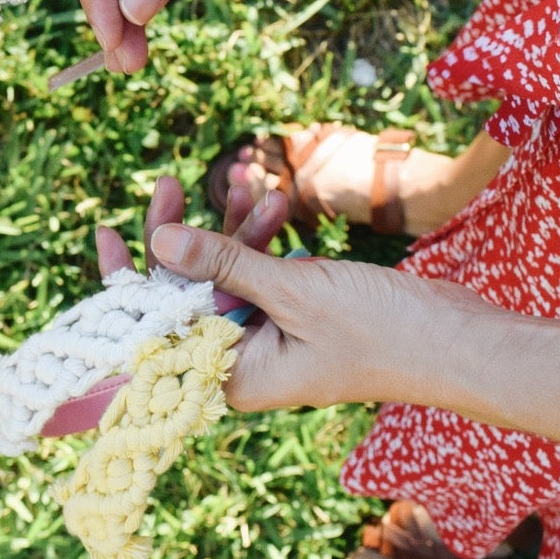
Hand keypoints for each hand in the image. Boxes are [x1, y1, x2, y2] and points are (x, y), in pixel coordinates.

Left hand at [112, 179, 497, 410]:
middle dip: (181, 237)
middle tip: (169, 181)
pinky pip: (260, 273)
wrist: (457, 339)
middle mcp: (242, 363)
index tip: (103, 234)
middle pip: (185, 295)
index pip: (155, 330)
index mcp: (230, 377)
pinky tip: (273, 200)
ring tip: (244, 181)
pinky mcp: (296, 316)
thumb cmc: (381, 332)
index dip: (126, 283)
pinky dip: (262, 239)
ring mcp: (269, 338)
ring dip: (232, 228)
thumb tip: (157, 241)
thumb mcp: (293, 290)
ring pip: (224, 276)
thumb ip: (222, 265)